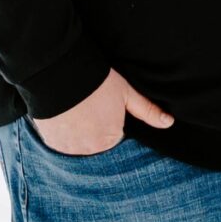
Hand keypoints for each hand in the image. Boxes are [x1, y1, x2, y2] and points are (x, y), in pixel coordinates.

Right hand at [32, 66, 173, 153]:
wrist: (60, 72)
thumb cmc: (97, 81)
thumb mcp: (126, 93)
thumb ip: (147, 111)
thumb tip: (169, 123)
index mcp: (111, 138)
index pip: (115, 136)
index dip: (110, 120)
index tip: (103, 107)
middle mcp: (90, 149)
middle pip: (96, 143)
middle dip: (94, 130)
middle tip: (89, 107)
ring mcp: (69, 148)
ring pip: (78, 144)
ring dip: (77, 134)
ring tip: (75, 110)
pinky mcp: (52, 142)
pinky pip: (60, 143)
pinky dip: (62, 133)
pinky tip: (63, 115)